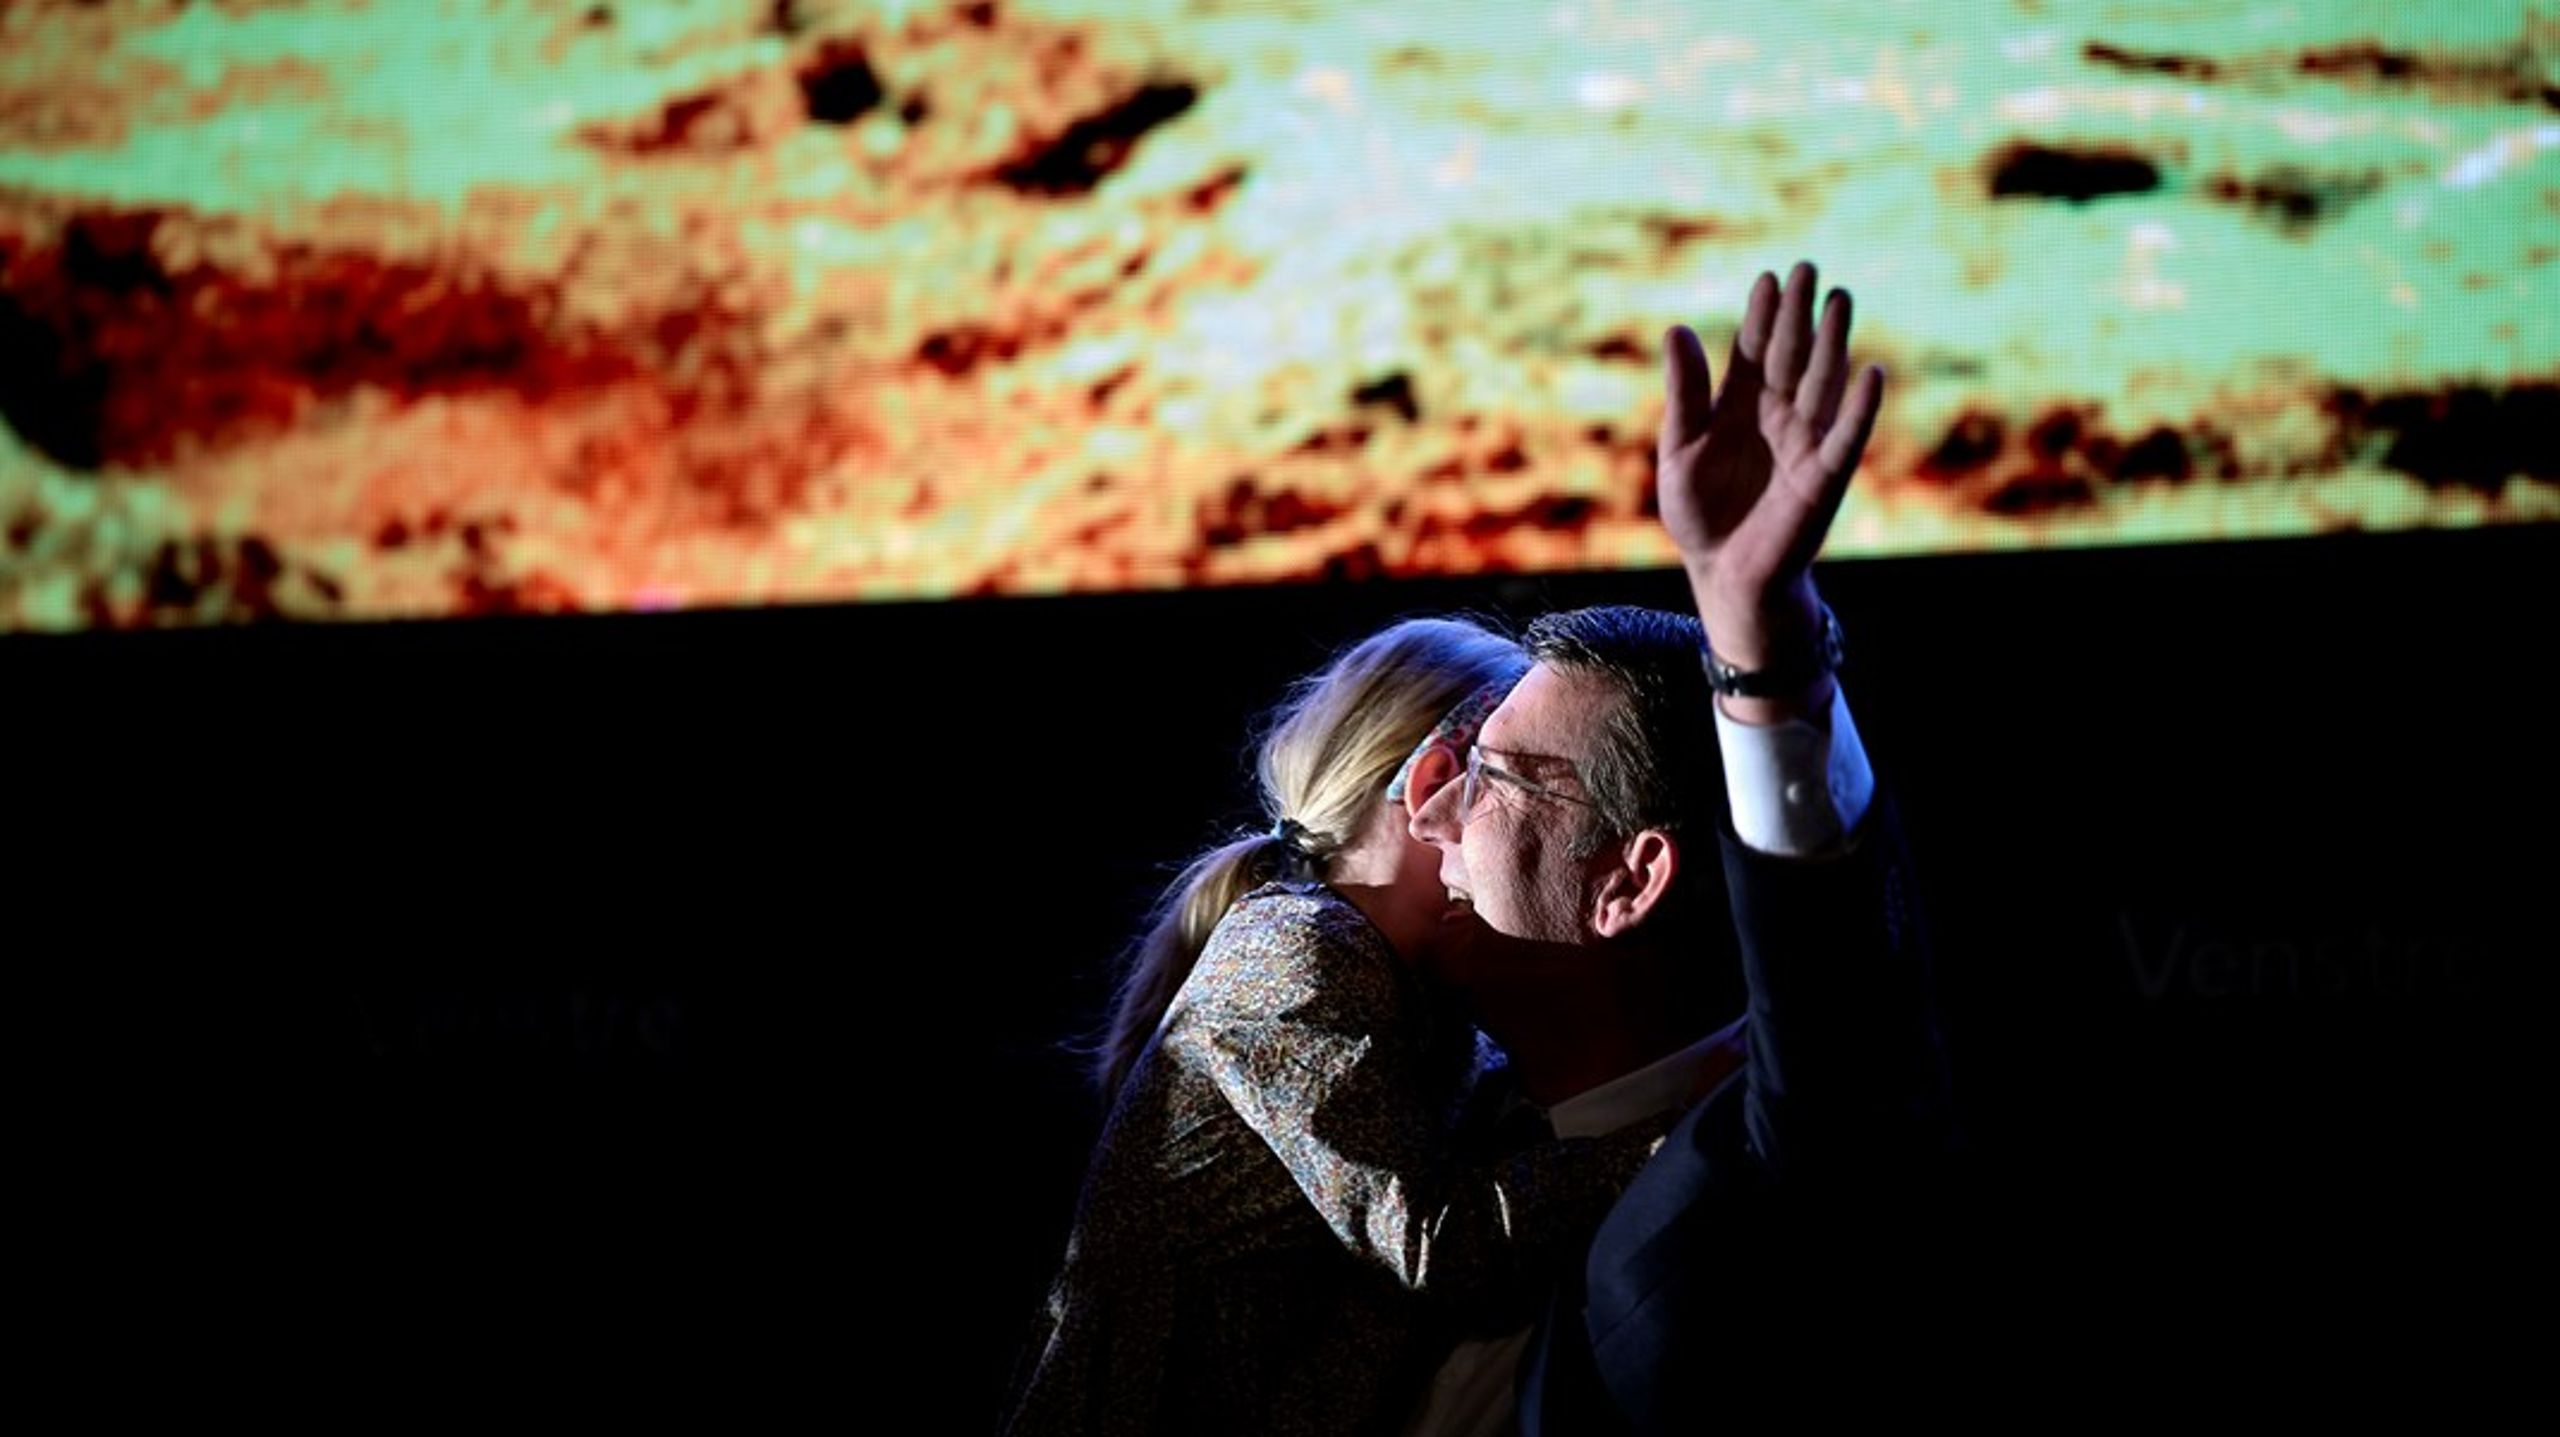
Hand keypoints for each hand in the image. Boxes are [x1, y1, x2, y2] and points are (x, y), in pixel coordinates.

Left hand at [1658, 261, 1885, 675]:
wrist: (1723, 573)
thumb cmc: (1699, 512)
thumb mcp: (1680, 447)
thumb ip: (1685, 393)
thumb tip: (1678, 330)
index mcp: (1740, 405)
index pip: (1756, 349)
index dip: (1763, 315)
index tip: (1770, 277)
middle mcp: (1778, 415)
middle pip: (1793, 356)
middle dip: (1800, 315)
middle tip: (1809, 270)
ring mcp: (1805, 442)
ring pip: (1822, 384)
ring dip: (1833, 345)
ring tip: (1841, 301)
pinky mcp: (1825, 477)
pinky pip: (1846, 437)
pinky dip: (1859, 408)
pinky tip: (1870, 373)